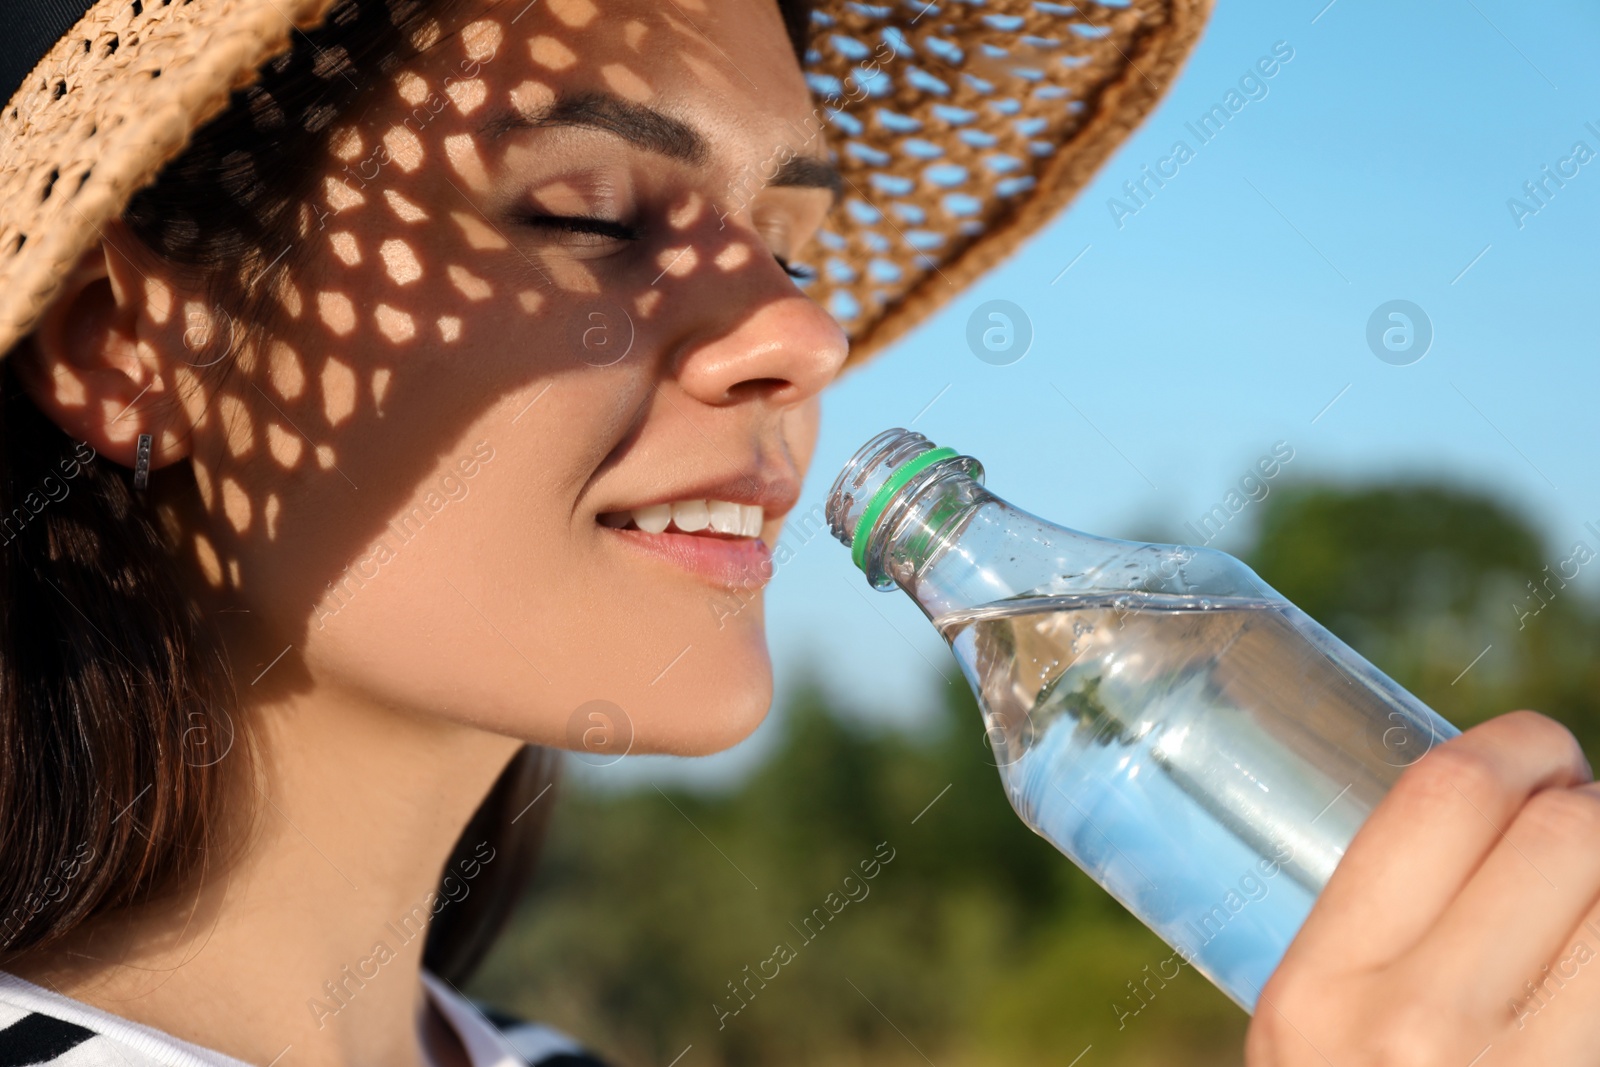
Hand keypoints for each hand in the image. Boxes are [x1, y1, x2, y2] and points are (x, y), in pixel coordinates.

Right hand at [1246, 711, 1599, 1064]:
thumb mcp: (1309, 1032)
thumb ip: (1371, 946)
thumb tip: (1492, 824)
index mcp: (1315, 986)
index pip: (1445, 796)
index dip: (1517, 746)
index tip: (1537, 755)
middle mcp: (1413, 1027)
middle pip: (1565, 833)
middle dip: (1594, 804)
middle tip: (1587, 816)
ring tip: (1591, 891)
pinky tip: (1599, 961)